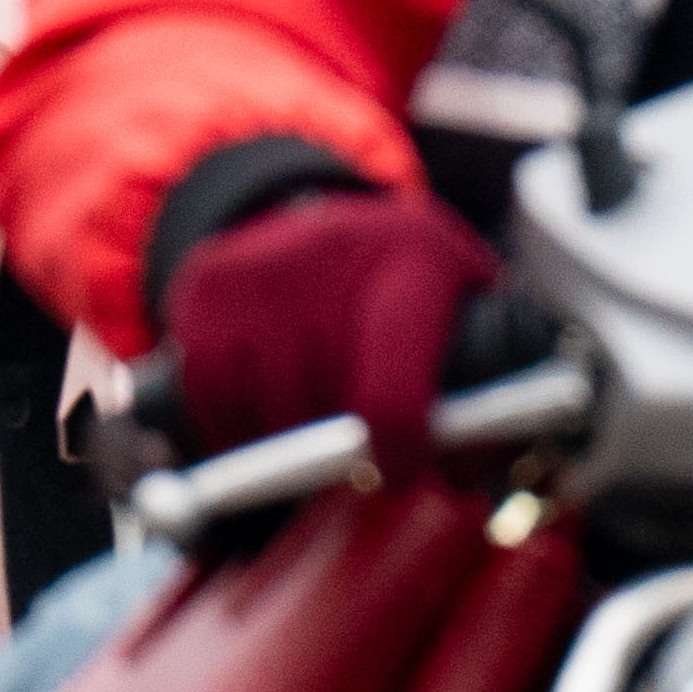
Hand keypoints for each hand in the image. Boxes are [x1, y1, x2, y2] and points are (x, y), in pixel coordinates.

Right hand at [161, 184, 507, 462]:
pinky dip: (236, 426)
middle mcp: (332, 250)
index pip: (394, 389)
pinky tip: (268, 404)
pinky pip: (211, 399)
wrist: (317, 221)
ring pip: (266, 410)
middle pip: (326, 406)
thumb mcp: (464, 311)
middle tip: (357, 443)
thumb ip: (485, 391)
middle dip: (344, 444)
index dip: (398, 450)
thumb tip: (458, 470)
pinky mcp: (206, 287)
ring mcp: (260, 268)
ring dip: (289, 439)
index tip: (398, 470)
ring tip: (316, 417)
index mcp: (416, 258)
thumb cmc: (404, 288)